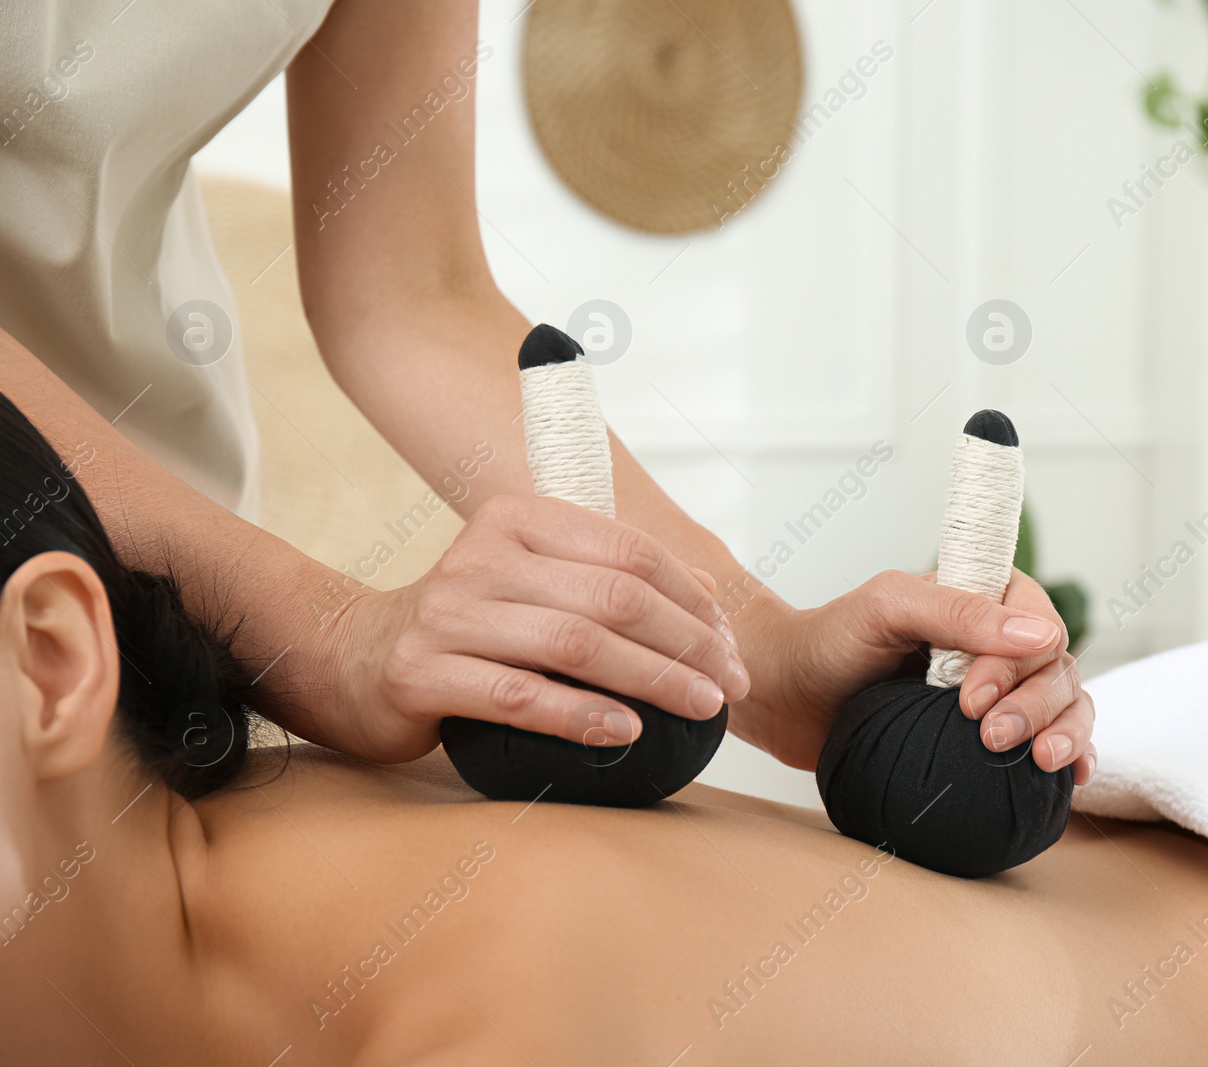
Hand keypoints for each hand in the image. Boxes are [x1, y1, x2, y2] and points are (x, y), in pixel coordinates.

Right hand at [320, 495, 749, 761]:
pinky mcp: (422, 673)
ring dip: (652, 679)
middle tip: (730, 683)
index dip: (692, 600)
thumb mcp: (534, 581)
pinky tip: (627, 733)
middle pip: (613, 597)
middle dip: (687, 643)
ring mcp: (448, 614)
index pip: (630, 551)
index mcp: (519, 519)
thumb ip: (606, 578)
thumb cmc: (467, 624)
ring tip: (701, 708)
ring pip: (575, 644)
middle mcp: (483, 555)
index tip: (730, 645)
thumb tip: (707, 598)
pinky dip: (582, 716)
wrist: (351, 658)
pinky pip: (519, 696)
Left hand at [731, 568, 1094, 780]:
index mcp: (983, 599)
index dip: (1017, 664)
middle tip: (992, 736)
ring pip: (1065, 706)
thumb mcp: (886, 609)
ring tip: (1040, 761)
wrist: (785, 696)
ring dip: (1064, 733)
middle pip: (1058, 670)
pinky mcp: (985, 738)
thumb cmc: (829, 641)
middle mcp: (998, 644)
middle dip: (1037, 706)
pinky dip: (1071, 757)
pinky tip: (1069, 778)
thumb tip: (1040, 636)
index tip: (971, 697)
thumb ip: (957, 612)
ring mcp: (998, 693)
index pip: (1039, 625)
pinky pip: (1047, 742)